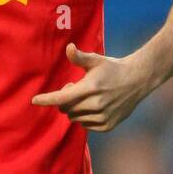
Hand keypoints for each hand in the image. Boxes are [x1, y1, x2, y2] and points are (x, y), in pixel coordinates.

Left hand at [31, 44, 150, 131]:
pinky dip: (84, 118)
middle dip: (66, 100)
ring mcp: (102, 117)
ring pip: (75, 118)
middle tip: (76, 89)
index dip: (47, 99)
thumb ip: (79, 57)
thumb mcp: (96, 61)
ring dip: (75, 109)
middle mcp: (96, 104)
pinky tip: (95, 106)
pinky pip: (85, 125)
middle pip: (66, 109)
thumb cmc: (112, 68)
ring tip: (87, 97)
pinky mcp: (107, 126)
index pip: (62, 97)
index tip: (34, 100)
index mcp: (91, 87)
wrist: (138, 80)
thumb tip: (69, 48)